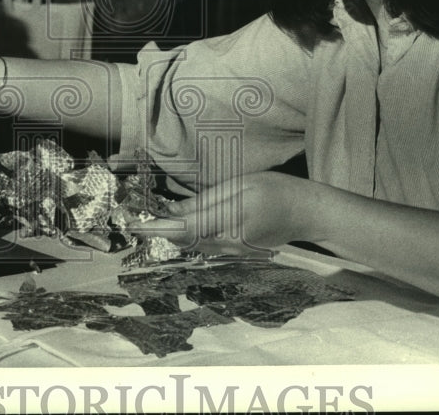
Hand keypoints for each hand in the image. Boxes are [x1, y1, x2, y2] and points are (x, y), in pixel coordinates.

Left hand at [133, 171, 306, 255]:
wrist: (306, 213)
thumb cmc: (275, 190)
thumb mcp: (239, 186)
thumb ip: (205, 202)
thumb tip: (173, 213)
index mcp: (230, 222)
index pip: (185, 230)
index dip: (157, 229)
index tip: (133, 226)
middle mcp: (229, 244)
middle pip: (185, 241)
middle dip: (159, 232)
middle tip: (132, 219)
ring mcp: (233, 252)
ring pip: (193, 245)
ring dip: (171, 235)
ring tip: (148, 221)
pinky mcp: (236, 252)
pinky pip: (205, 245)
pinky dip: (187, 236)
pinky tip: (177, 225)